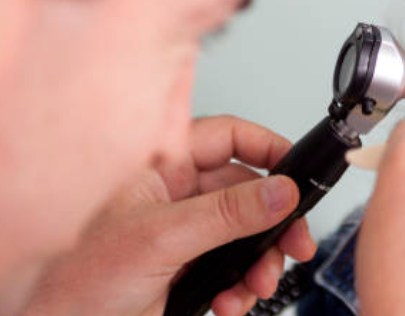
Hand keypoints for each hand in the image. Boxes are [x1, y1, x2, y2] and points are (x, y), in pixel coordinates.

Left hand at [22, 116, 316, 315]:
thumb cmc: (72, 281)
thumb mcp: (159, 239)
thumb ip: (226, 214)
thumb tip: (281, 191)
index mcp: (162, 168)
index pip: (228, 138)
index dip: (267, 149)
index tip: (298, 172)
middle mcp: (176, 196)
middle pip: (249, 193)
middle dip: (274, 222)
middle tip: (295, 242)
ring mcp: (183, 234)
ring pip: (247, 235)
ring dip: (261, 262)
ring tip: (258, 283)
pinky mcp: (187, 270)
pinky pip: (233, 270)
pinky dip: (242, 288)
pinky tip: (232, 302)